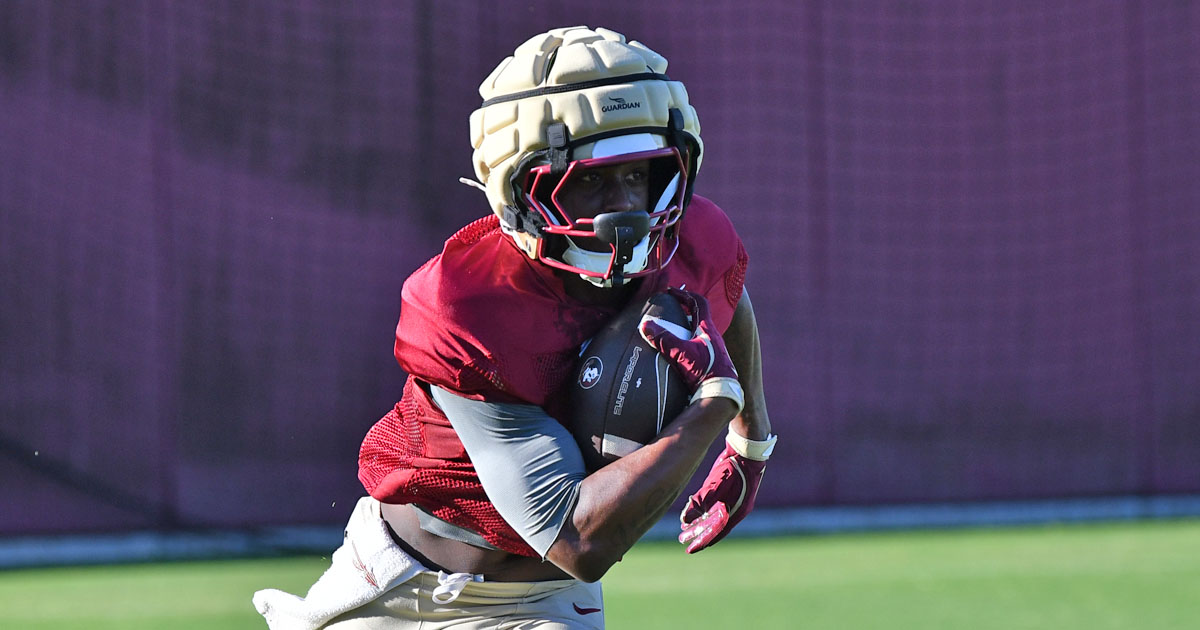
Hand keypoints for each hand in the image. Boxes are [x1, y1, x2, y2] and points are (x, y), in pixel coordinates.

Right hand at [639, 287, 742, 409]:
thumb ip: (663, 339)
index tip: (671, 292)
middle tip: (669, 313)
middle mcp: (714, 337)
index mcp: (707, 329)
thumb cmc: (705, 371)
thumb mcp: (680, 353)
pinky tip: (678, 356)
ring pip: (699, 335)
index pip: (698, 302)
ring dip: (685, 332)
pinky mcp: (713, 364)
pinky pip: (699, 349)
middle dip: (683, 314)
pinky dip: (688, 347)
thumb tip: (645, 325)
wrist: (721, 395)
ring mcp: (715, 351)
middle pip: (698, 318)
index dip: (684, 294)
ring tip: (670, 336)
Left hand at [678, 431, 774, 552]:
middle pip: (714, 526)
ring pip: (714, 516)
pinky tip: (693, 511)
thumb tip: (685, 519)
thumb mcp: (716, 486)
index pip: (717, 533)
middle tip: (682, 539)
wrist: (746, 449)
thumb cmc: (734, 468)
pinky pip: (715, 505)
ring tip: (685, 527)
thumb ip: (701, 503)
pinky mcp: (728, 491)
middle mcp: (735, 509)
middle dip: (698, 533)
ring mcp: (733, 500)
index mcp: (736, 512)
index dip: (702, 541)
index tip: (690, 549)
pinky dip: (704, 510)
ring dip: (700, 522)